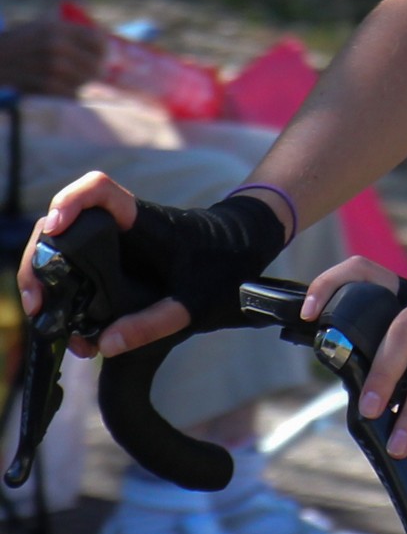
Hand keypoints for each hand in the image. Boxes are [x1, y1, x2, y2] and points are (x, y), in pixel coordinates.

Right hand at [0, 17, 106, 97]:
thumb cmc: (21, 42)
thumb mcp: (42, 25)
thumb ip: (72, 28)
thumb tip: (105, 33)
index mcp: (58, 29)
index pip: (98, 41)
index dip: (104, 50)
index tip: (102, 55)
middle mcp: (57, 46)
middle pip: (96, 64)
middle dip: (96, 69)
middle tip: (93, 71)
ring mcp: (52, 68)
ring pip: (86, 80)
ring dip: (82, 82)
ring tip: (73, 78)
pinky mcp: (46, 86)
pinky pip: (73, 94)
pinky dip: (71, 93)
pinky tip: (63, 87)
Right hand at [20, 176, 287, 354]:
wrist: (243, 251)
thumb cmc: (223, 267)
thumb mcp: (194, 302)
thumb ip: (153, 323)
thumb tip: (105, 345)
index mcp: (142, 221)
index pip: (99, 188)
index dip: (71, 200)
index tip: (56, 228)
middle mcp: (120, 224)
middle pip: (62, 221)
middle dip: (40, 257)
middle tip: (36, 299)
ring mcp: (113, 239)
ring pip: (62, 243)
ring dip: (44, 272)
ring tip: (42, 310)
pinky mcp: (112, 255)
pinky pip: (76, 260)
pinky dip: (61, 283)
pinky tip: (60, 313)